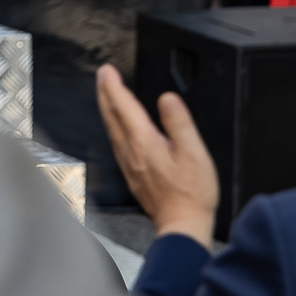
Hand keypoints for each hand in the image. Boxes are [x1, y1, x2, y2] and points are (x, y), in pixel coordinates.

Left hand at [95, 63, 218, 245]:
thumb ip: (179, 123)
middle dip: (105, 92)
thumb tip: (167, 98)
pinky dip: (113, 126)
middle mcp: (131, 152)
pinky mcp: (132, 174)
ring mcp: (129, 165)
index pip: (124, 106)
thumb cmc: (191, 194)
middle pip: (111, 116)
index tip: (107, 70)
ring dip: (107, 108)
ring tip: (106, 94)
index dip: (114, 85)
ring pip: (111, 129)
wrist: (182, 225)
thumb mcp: (193, 153)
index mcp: (144, 142)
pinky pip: (116, 143)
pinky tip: (117, 127)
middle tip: (102, 75)